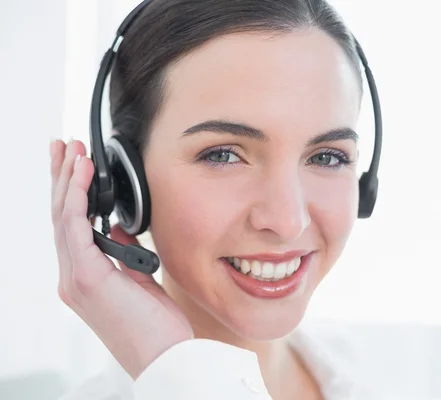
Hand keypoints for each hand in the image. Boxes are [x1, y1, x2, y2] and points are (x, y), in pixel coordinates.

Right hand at [50, 139, 192, 378]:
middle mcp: (73, 277)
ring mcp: (75, 279)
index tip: (74, 165)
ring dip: (67, 180)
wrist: (165, 356)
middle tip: (63, 146)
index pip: (70, 225)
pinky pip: (76, 228)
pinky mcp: (87, 279)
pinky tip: (81, 174)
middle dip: (61, 177)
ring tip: (71, 150)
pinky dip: (77, 198)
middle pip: (60, 216)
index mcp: (84, 277)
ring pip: (63, 217)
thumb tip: (117, 227)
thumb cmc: (155, 325)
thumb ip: (122, 252)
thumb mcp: (138, 278)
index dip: (69, 192)